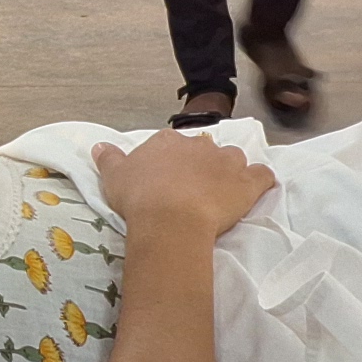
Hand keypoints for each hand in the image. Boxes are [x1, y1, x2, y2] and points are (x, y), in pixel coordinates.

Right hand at [90, 129, 276, 237]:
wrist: (170, 220)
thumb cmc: (140, 198)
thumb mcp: (113, 178)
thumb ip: (108, 159)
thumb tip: (99, 145)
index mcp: (167, 142)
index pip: (171, 144)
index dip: (170, 161)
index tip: (166, 178)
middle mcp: (199, 145)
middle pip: (203, 150)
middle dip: (201, 165)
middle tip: (191, 189)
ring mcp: (226, 162)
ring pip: (233, 159)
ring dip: (229, 170)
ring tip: (221, 190)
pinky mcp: (247, 182)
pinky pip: (262, 175)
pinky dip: (261, 180)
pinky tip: (257, 187)